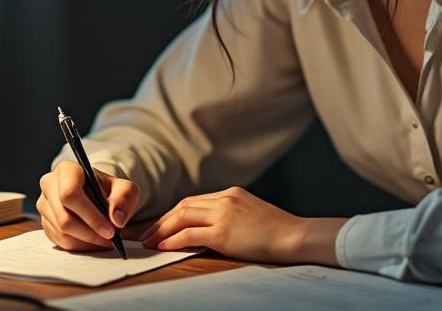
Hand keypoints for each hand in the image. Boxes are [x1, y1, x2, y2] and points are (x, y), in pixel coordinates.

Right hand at [38, 160, 139, 250]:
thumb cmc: (109, 190)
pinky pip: (60, 242)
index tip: (110, 230)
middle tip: (110, 239)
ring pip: (62, 233)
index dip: (90, 216)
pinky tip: (94, 241)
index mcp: (67, 170)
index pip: (70, 194)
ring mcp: (44, 205)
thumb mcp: (125, 189)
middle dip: (90, 233)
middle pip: (64, 218)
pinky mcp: (45, 223)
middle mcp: (50, 185)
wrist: (98, 194)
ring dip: (87, 241)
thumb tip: (117, 219)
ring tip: (105, 240)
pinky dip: (80, 246)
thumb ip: (124, 199)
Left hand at [137, 186, 344, 265]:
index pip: (194, 201)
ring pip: (182, 217)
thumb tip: (211, 228)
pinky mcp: (223, 232)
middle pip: (183, 206)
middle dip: (162, 221)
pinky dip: (174, 240)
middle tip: (147, 234)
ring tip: (149, 241)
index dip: (174, 213)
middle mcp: (225, 199)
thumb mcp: (253, 214)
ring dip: (162, 230)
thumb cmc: (278, 231)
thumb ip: (232, 215)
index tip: (162, 224)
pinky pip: (190, 234)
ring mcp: (224, 214)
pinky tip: (164, 247)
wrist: (294, 236)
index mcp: (232, 193)